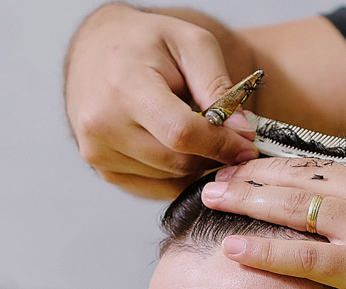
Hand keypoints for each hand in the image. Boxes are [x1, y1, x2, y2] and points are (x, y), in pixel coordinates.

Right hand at [65, 4, 257, 198]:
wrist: (98, 50)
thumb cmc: (147, 43)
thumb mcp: (190, 43)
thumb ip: (218, 86)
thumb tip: (241, 132)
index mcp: (125, 87)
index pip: (181, 134)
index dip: (220, 144)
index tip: (246, 146)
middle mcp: (103, 125)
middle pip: (178, 162)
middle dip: (211, 155)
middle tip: (228, 139)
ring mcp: (100, 153)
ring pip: (170, 179)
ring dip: (194, 164)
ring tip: (194, 133)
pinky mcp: (105, 171)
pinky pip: (157, 188)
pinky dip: (176, 174)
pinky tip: (175, 147)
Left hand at [201, 109, 345, 288]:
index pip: (323, 157)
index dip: (281, 155)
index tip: (249, 152)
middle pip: (298, 176)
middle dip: (250, 173)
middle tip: (212, 171)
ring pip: (292, 208)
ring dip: (247, 201)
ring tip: (208, 197)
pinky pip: (304, 259)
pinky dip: (266, 252)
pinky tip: (233, 248)